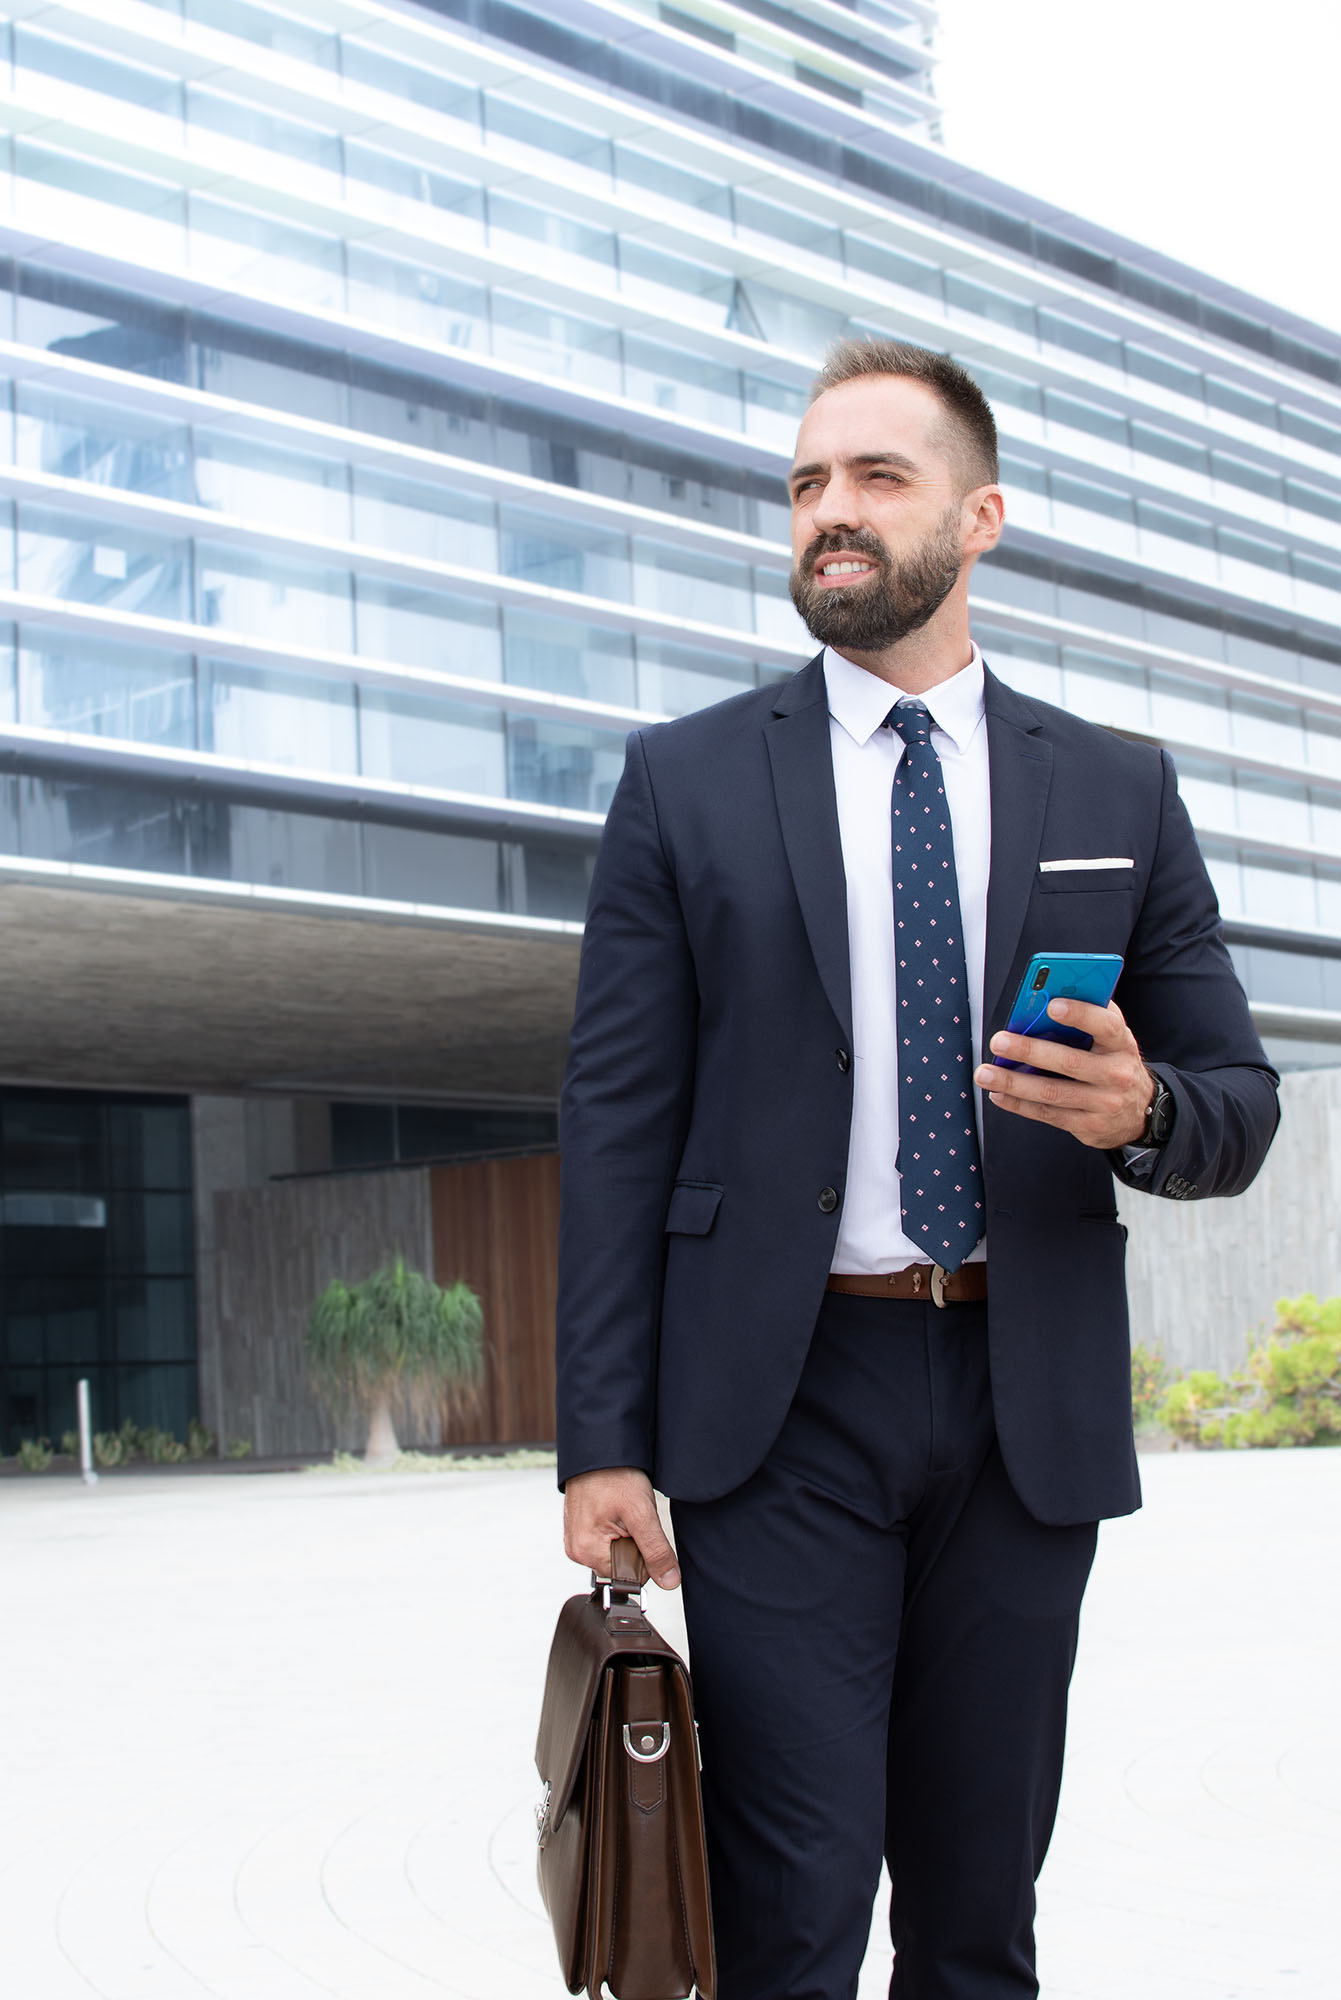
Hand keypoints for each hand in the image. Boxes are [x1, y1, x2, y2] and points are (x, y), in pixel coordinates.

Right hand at [563, 1466, 680, 1589]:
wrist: (599, 1449)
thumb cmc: (614, 1474)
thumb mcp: (642, 1513)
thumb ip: (656, 1551)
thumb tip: (670, 1581)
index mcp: (585, 1552)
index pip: (629, 1576)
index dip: (643, 1554)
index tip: (638, 1528)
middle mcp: (576, 1551)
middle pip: (621, 1565)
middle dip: (633, 1543)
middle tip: (630, 1516)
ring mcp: (576, 1540)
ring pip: (616, 1553)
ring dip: (626, 1534)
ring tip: (621, 1510)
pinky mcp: (580, 1530)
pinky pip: (607, 1541)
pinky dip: (617, 1527)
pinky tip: (614, 1509)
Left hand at [974, 998, 1154, 1150]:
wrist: (1139, 1112)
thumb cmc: (1114, 1062)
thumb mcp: (1113, 1038)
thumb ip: (1090, 1014)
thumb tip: (1049, 995)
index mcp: (1122, 1044)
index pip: (1105, 1025)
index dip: (1080, 1014)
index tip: (1051, 1005)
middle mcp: (1116, 1074)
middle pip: (1070, 1061)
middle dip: (1030, 1050)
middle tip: (999, 1041)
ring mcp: (1103, 1103)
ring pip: (1053, 1093)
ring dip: (1014, 1082)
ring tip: (985, 1073)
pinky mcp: (1088, 1126)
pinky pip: (1048, 1115)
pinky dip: (1019, 1105)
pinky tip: (998, 1094)